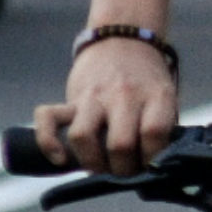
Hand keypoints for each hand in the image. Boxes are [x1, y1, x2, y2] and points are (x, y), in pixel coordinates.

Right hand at [33, 37, 179, 176]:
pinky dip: (48, 143)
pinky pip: (47, 119)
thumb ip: (161, 130)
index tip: (149, 166)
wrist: (122, 40)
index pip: (154, 134)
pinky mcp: (71, 98)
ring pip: (83, 137)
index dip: (151, 159)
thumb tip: (154, 171)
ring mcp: (94, 95)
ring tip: (99, 166)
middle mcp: (124, 95)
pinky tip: (60, 159)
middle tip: (124, 172)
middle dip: (122, 170)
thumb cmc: (146, 81)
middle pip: (120, 144)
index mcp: (156, 95)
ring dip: (91, 162)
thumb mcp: (165, 99)